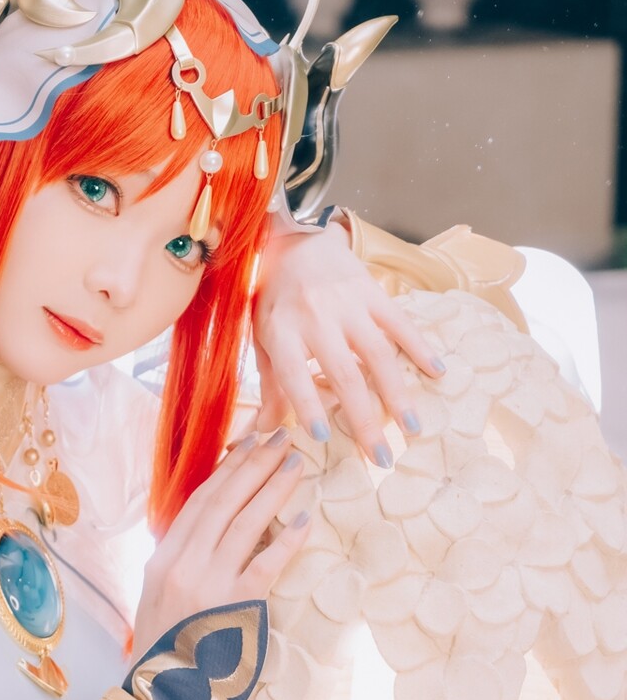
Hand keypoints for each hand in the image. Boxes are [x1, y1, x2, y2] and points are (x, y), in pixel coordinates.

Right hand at [134, 429, 309, 655]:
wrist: (160, 696)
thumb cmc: (164, 650)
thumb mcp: (158, 598)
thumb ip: (180, 562)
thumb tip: (210, 530)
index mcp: (163, 559)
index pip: (199, 501)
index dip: (227, 469)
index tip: (249, 443)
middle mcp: (182, 565)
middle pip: (223, 502)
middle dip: (254, 465)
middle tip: (281, 438)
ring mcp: (207, 585)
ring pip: (245, 524)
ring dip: (273, 490)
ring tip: (296, 465)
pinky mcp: (233, 608)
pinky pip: (265, 565)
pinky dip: (285, 541)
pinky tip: (304, 520)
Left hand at [252, 222, 444, 465]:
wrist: (294, 243)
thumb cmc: (274, 301)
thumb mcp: (262, 340)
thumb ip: (269, 387)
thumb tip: (262, 435)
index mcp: (281, 332)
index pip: (292, 374)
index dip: (306, 405)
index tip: (321, 437)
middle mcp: (315, 317)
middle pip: (344, 374)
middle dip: (364, 419)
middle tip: (381, 457)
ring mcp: (348, 304)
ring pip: (378, 353)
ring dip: (398, 393)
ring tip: (412, 427)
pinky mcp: (373, 292)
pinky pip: (401, 323)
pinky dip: (420, 348)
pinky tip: (437, 373)